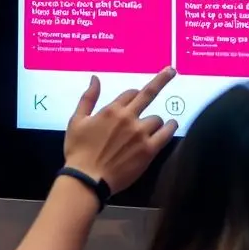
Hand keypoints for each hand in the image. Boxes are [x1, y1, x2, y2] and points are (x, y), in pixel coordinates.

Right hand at [63, 68, 178, 193]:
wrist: (87, 179)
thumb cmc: (78, 151)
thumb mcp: (76, 121)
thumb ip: (88, 98)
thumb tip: (95, 78)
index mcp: (112, 110)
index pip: (130, 94)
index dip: (133, 95)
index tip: (135, 98)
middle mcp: (128, 118)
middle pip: (149, 94)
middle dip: (162, 79)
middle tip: (171, 70)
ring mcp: (141, 134)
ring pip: (157, 118)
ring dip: (156, 120)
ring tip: (153, 126)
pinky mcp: (149, 150)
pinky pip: (165, 134)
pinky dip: (170, 128)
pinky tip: (171, 126)